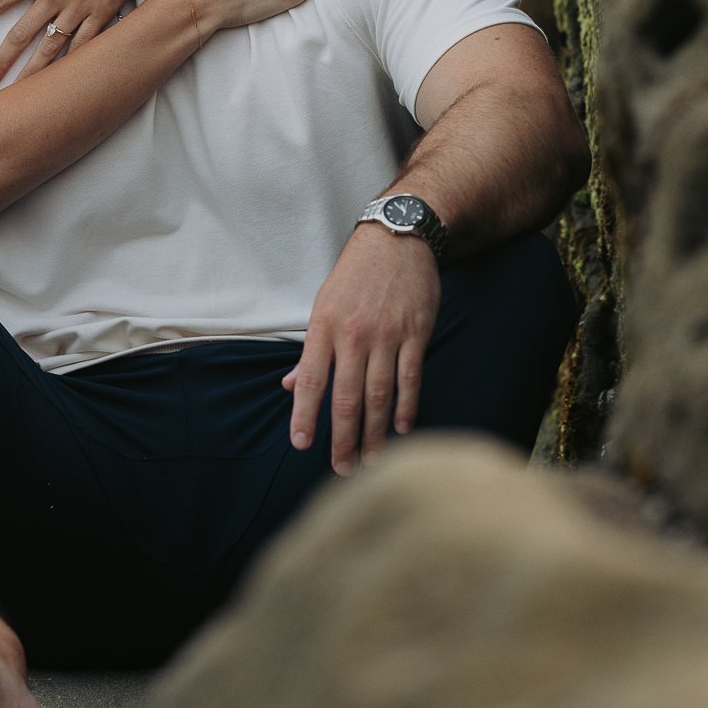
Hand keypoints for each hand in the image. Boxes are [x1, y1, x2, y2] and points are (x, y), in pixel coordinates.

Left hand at [282, 221, 438, 475]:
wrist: (396, 238)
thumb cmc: (355, 275)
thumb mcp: (324, 305)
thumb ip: (311, 351)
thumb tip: (292, 387)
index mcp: (324, 327)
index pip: (312, 380)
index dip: (306, 414)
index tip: (302, 444)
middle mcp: (354, 334)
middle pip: (346, 397)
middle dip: (343, 438)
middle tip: (343, 469)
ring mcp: (387, 335)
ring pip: (379, 394)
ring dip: (375, 432)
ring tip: (373, 461)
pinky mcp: (416, 333)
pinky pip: (410, 377)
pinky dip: (407, 406)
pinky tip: (402, 429)